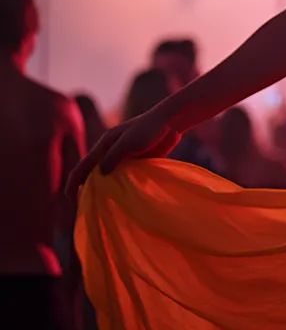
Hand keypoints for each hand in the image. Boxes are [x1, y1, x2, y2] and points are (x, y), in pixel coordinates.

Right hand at [66, 110, 180, 197]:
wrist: (172, 121)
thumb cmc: (149, 128)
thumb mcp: (128, 142)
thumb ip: (113, 157)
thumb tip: (101, 174)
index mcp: (104, 144)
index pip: (83, 166)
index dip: (73, 182)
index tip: (69, 198)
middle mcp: (111, 151)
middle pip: (95, 173)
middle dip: (89, 188)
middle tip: (86, 207)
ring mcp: (125, 156)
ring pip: (110, 176)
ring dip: (106, 189)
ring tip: (103, 207)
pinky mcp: (138, 161)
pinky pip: (126, 177)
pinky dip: (123, 187)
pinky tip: (124, 198)